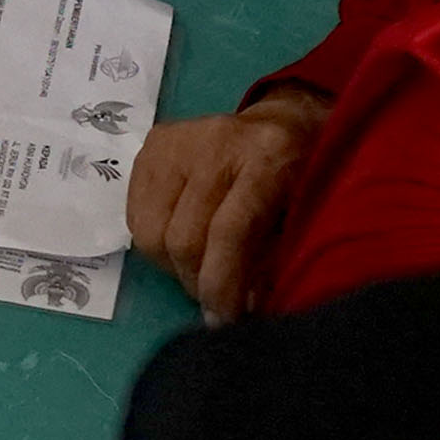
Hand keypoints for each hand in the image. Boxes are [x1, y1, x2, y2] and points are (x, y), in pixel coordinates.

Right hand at [128, 88, 325, 319]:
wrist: (283, 120)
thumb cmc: (301, 176)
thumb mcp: (304, 216)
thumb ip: (272, 261)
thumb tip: (239, 307)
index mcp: (266, 157)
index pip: (229, 232)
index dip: (222, 285)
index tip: (224, 319)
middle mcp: (215, 142)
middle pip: (183, 238)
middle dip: (196, 282)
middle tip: (213, 297)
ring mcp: (178, 141)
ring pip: (151, 233)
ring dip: (172, 266)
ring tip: (198, 267)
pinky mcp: (151, 145)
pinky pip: (136, 217)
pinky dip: (156, 243)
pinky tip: (181, 240)